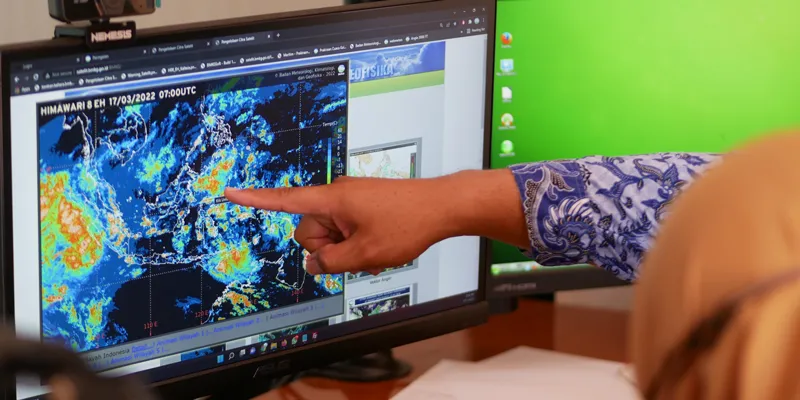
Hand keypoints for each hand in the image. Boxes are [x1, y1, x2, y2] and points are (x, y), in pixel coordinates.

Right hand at [224, 169, 528, 274]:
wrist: (442, 207)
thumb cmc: (408, 223)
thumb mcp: (365, 255)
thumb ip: (331, 262)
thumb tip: (314, 263)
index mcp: (332, 200)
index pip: (285, 200)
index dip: (256, 200)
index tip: (231, 193)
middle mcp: (337, 194)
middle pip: (310, 230)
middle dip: (327, 246)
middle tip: (358, 249)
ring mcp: (350, 199)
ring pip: (329, 232)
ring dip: (344, 245)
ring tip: (373, 245)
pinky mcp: (361, 204)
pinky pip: (344, 226)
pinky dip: (354, 240)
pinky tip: (377, 242)